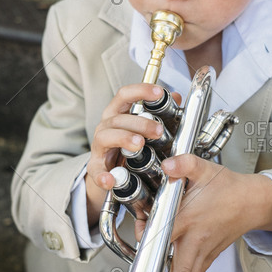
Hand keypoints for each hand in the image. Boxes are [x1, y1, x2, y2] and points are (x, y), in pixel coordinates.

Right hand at [85, 83, 178, 226]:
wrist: (110, 173)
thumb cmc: (127, 146)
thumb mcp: (142, 127)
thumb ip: (159, 113)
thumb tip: (175, 96)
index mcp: (117, 114)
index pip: (124, 95)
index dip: (141, 91)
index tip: (159, 92)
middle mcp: (106, 127)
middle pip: (118, 118)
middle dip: (140, 122)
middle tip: (158, 130)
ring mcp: (99, 147)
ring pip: (105, 137)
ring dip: (123, 138)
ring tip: (139, 144)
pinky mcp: (96, 168)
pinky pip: (96, 171)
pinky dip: (102, 176)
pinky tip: (111, 180)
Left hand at [156, 154, 271, 271]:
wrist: (254, 201)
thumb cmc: (228, 187)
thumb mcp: (203, 168)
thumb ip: (183, 164)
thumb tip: (167, 165)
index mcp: (188, 220)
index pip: (163, 241)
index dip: (146, 246)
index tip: (139, 248)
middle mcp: (196, 240)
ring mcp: (205, 250)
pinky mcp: (212, 254)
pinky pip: (196, 271)